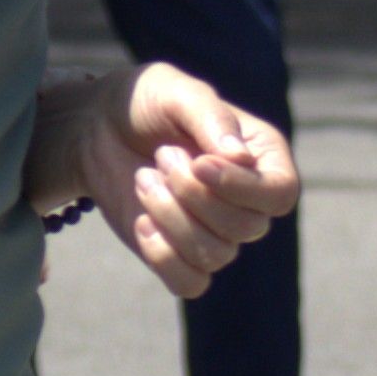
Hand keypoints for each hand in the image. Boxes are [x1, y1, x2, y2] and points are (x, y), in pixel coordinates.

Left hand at [70, 65, 297, 298]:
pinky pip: (191, 283)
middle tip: (161, 154)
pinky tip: (142, 223)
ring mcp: (215, 231)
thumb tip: (241, 159)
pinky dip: (164, 257)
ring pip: (216, 254)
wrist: (96, 127)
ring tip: (144, 178)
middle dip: (194, 195)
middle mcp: (246, 199)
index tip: (199, 163)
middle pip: (247, 227)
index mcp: (260, 156)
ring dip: (171, 217)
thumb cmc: (144, 102)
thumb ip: (210, 117)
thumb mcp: (175, 91)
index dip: (242, 188)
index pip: (280, 193)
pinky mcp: (181, 254)